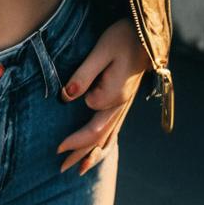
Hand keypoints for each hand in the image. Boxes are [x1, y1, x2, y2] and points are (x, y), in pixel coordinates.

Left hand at [56, 17, 150, 175]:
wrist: (147, 34)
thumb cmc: (123, 38)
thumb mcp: (102, 50)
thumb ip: (84, 73)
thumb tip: (66, 97)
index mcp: (115, 94)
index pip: (88, 112)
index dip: (73, 129)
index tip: (56, 145)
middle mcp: (121, 104)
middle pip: (99, 136)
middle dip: (80, 153)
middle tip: (59, 168)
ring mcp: (124, 105)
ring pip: (109, 136)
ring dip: (93, 153)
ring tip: (78, 170)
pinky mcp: (124, 101)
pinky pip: (115, 129)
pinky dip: (106, 144)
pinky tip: (99, 151)